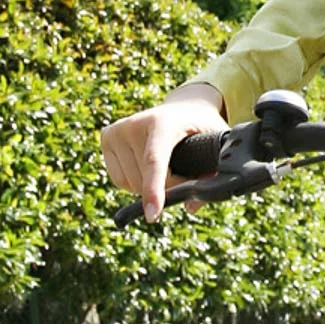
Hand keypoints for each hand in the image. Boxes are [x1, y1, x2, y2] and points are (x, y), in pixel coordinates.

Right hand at [100, 84, 226, 222]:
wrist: (183, 107)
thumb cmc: (202, 128)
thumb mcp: (217, 144)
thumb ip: (213, 173)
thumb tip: (191, 205)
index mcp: (163, 122)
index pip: (154, 161)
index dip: (154, 190)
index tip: (153, 216)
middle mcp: (135, 123)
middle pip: (144, 180)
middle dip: (167, 189)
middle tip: (184, 172)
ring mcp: (117, 129)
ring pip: (131, 184)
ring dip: (150, 187)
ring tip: (168, 166)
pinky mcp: (106, 136)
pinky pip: (119, 180)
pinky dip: (135, 184)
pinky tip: (148, 167)